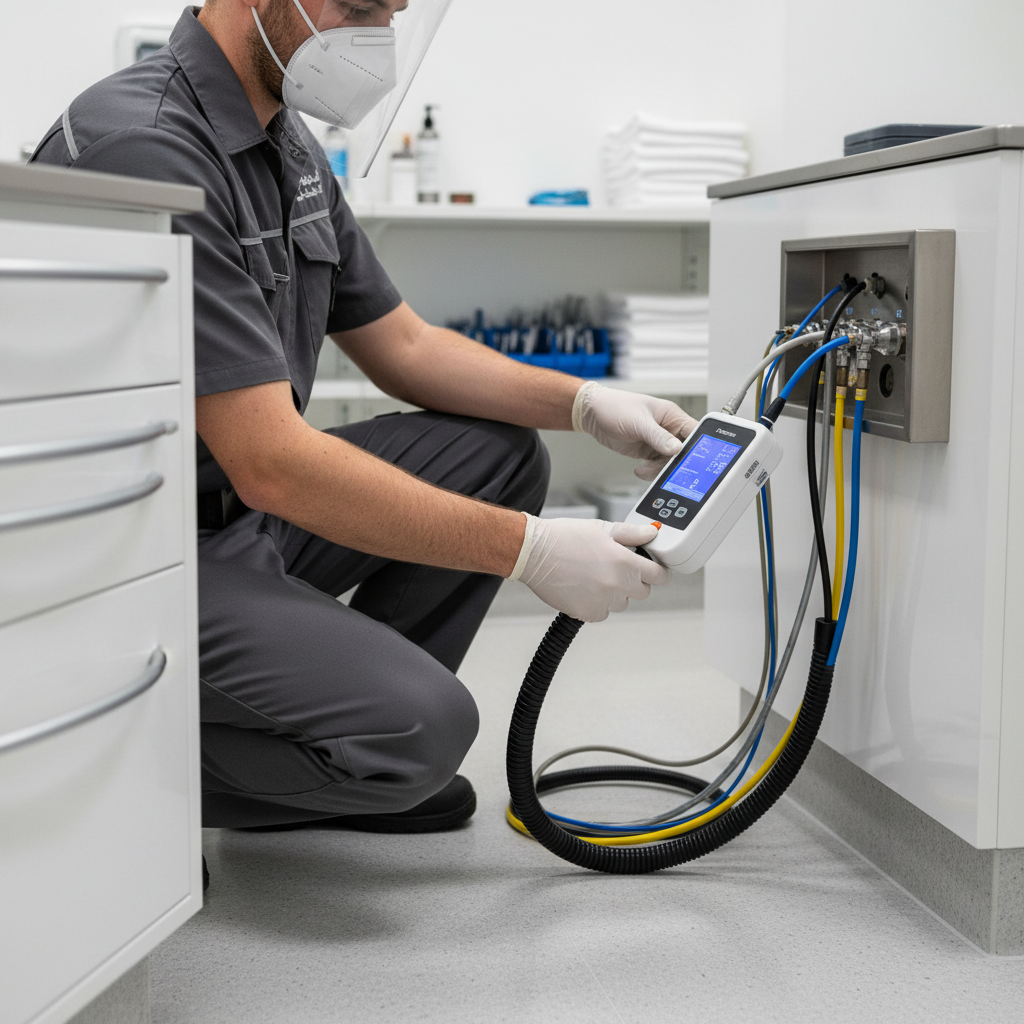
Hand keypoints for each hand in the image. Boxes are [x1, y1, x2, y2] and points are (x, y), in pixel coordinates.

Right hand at [508, 515, 670, 621]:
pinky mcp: (587, 613)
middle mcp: (617, 585)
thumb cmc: (563, 537)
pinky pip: (602, 612)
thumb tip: (652, 533)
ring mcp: (602, 601)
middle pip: (642, 592)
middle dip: (634, 581)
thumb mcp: (601, 528)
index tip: (651, 569)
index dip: (656, 571)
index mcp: (625, 562)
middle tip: (616, 569)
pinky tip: (584, 588)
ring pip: (621, 603)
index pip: (658, 575)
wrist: (533, 553)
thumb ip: (631, 534)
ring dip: (615, 593)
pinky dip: (597, 604)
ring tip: (594, 576)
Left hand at [573, 382, 698, 480]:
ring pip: (671, 462)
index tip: (693, 461)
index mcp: (672, 416)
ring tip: (645, 468)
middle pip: (684, 452)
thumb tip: (677, 449)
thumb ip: (658, 436)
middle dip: (677, 463)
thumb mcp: (638, 422)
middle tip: (666, 470)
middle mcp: (668, 429)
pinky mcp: (648, 452)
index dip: (698, 447)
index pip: (694, 433)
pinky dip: (651, 471)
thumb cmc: (615, 407)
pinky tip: (640, 469)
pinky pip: (657, 466)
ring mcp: (658, 442)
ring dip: (660, 469)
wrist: (593, 415)